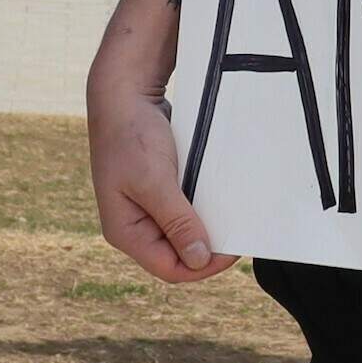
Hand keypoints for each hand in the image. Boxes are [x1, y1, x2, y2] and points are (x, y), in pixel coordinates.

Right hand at [88, 65, 236, 284]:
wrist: (124, 93)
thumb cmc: (130, 135)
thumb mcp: (154, 181)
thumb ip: (177, 222)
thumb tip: (199, 260)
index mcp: (125, 231)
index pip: (170, 268)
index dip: (203, 266)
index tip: (232, 250)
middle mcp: (135, 225)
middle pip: (179, 254)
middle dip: (208, 247)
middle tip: (237, 232)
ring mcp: (148, 208)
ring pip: (186, 232)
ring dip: (209, 227)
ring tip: (232, 217)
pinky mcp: (161, 190)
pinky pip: (188, 210)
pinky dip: (205, 207)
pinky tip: (221, 199)